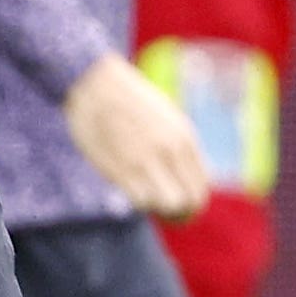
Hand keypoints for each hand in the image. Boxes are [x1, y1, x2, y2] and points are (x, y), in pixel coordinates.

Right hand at [62, 52, 210, 219]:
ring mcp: (144, 158)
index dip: (192, 205)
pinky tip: (129, 186)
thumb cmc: (130, 100)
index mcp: (184, 138)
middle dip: (179, 214)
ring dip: (156, 207)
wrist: (95, 82)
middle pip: (187, 203)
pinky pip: (139, 200)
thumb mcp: (168, 118)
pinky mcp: (119, 166)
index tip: (179, 204)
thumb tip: (186, 181)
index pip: (200, 189)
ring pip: (164, 205)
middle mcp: (169, 149)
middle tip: (165, 210)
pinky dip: (137, 200)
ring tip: (146, 196)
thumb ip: (180, 149)